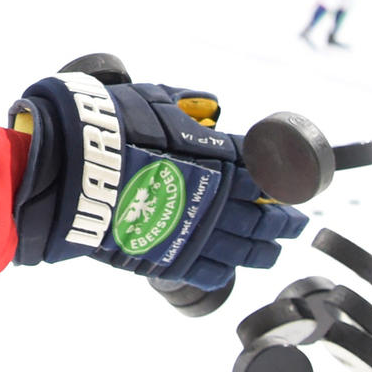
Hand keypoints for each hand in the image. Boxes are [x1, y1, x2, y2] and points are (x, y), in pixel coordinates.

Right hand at [8, 54, 307, 289]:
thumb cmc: (113, 127)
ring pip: (247, 248)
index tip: (291, 186)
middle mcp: (219, 198)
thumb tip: (211, 107)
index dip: (282, 180)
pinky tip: (232, 269)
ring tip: (274, 250)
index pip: (266, 171)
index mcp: (220, 157)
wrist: (75, 168)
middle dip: (284, 220)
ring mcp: (198, 232)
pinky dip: (227, 271)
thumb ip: (189, 104)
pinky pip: (213, 272)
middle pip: (265, 215)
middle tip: (296, 223)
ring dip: (266, 249)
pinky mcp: (174, 259)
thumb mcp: (154, 99)